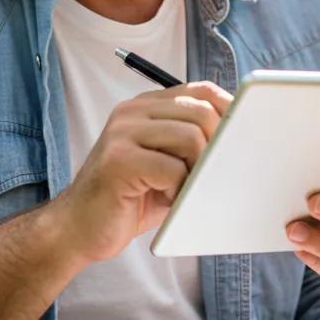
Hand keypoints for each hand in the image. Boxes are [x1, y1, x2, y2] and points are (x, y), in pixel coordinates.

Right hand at [53, 81, 231, 263]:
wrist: (76, 229)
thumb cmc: (127, 200)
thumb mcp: (165, 165)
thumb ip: (193, 146)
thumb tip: (240, 139)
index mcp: (145, 107)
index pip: (200, 90)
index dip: (229, 110)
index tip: (243, 136)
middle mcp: (132, 112)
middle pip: (200, 112)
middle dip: (216, 147)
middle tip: (208, 176)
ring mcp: (122, 133)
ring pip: (190, 137)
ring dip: (197, 171)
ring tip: (182, 191)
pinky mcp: (118, 160)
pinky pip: (172, 169)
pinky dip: (179, 191)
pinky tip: (167, 201)